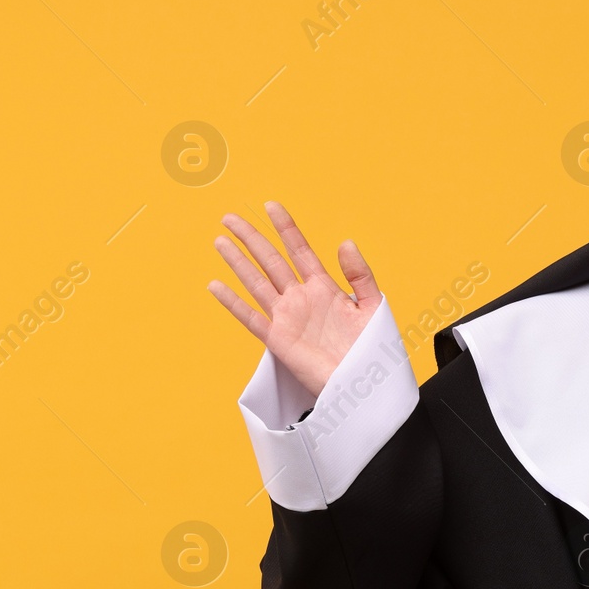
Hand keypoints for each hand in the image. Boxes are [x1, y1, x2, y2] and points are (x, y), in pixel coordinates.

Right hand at [207, 201, 380, 398]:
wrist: (364, 383)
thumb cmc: (371, 347)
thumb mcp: (372, 305)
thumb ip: (359, 274)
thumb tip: (346, 242)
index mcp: (324, 287)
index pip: (300, 250)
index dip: (286, 228)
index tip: (272, 205)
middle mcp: (301, 298)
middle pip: (271, 261)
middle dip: (252, 238)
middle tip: (231, 217)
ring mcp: (288, 317)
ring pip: (257, 283)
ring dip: (238, 262)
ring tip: (220, 240)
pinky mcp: (279, 339)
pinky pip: (251, 318)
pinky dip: (233, 303)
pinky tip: (216, 285)